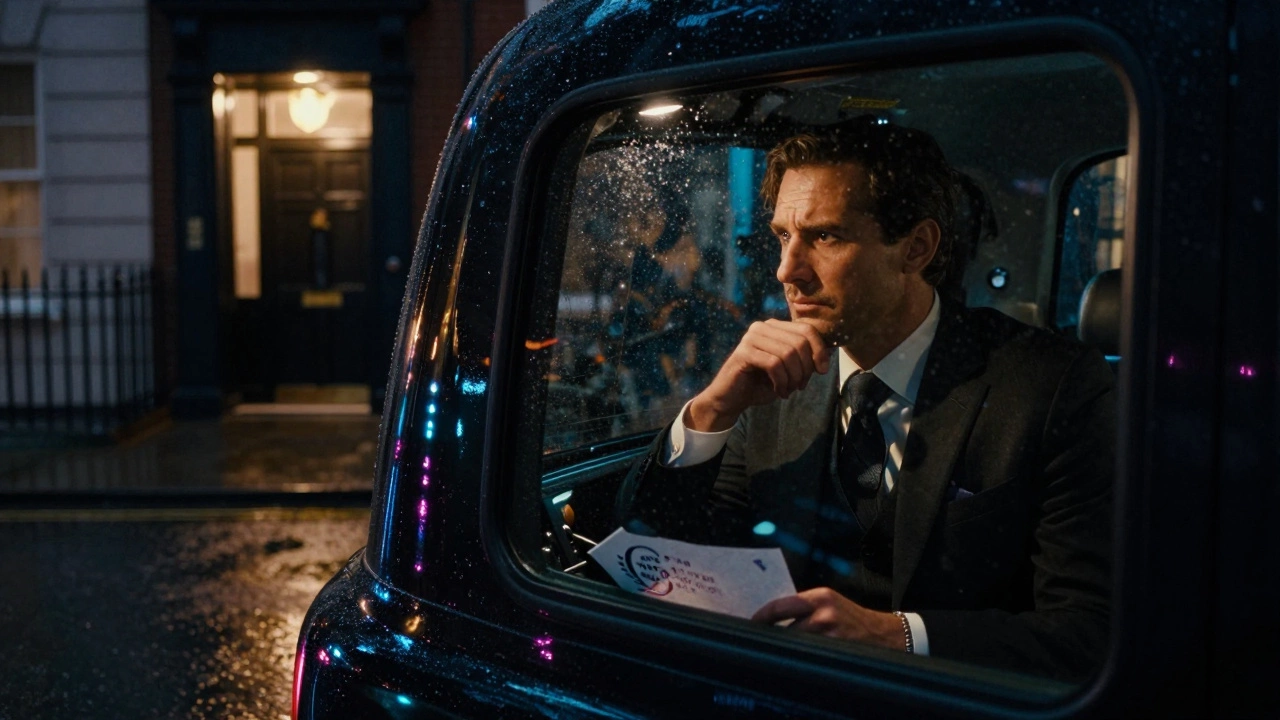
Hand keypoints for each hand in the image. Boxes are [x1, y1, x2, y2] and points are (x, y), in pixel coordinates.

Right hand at [686, 320, 830, 431]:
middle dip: (805, 368)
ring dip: (793, 377)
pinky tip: (779, 391)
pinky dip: (781, 381)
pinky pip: (774, 364)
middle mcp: (763, 326)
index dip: (819, 350)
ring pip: (788, 353)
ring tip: (789, 390)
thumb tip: (827, 353)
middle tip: (800, 386)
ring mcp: (751, 337)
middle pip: (799, 342)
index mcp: (775, 327)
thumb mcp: (789, 370)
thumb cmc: (761, 384)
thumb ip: (804, 358)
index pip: (807, 329)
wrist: (731, 399)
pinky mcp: (743, 352)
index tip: (822, 371)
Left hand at [751, 588, 906, 650]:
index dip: (763, 616)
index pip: (781, 605)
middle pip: (785, 628)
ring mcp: (830, 635)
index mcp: (821, 596)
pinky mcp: (836, 652)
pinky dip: (802, 658)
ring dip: (790, 648)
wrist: (884, 635)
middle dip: (775, 636)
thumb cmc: (852, 619)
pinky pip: (809, 656)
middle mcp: (825, 614)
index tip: (752, 623)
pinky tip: (803, 658)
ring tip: (787, 650)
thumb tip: (773, 617)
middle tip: (764, 641)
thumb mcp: (830, 604)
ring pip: (796, 644)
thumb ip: (805, 607)